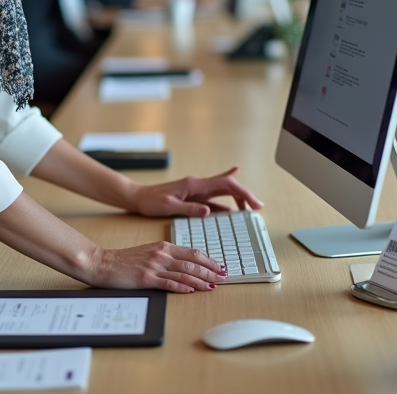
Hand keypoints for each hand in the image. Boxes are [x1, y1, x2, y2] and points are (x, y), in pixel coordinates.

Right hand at [87, 242, 226, 292]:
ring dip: (201, 280)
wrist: (102, 263)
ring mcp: (154, 266)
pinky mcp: (146, 278)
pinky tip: (191, 290)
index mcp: (163, 246)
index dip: (209, 260)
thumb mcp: (149, 251)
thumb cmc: (124, 260)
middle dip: (211, 270)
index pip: (192, 252)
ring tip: (213, 286)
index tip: (220, 266)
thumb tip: (185, 264)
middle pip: (192, 262)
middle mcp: (161, 254)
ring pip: (184, 272)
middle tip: (224, 277)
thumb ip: (166, 256)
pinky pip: (168, 283)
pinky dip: (181, 287)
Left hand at [131, 166, 263, 217]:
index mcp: (195, 184)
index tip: (254, 203)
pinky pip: (214, 199)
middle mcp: (198, 185)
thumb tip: (209, 211)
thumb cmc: (151, 201)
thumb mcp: (169, 207)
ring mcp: (196, 191)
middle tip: (258, 208)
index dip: (243, 192)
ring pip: (223, 192)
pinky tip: (232, 208)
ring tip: (249, 210)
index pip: (226, 184)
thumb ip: (189, 208)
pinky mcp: (193, 197)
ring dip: (237, 199)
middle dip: (245, 195)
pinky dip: (225, 203)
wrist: (138, 197)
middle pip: (229, 186)